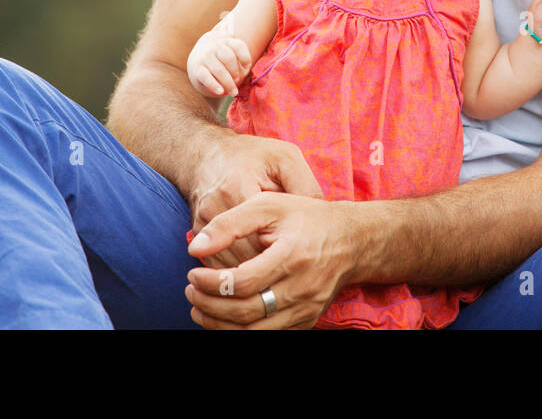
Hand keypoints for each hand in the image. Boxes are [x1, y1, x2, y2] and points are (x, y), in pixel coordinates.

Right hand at [186, 20, 251, 98]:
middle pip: (228, 58)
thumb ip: (240, 61)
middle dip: (235, 71)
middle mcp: (215, 47)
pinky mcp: (197, 69)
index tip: (247, 67)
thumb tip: (244, 70)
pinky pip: (206, 77)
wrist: (197, 62)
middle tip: (238, 80)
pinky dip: (214, 85)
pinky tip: (220, 92)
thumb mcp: (231, 56)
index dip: (245, 57)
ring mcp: (205, 57)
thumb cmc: (221, 61)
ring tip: (234, 92)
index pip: (238, 46)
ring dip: (228, 83)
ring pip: (219, 70)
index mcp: (227, 42)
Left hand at [186, 192, 353, 329]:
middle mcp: (301, 288)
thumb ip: (230, 223)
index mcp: (292, 256)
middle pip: (246, 312)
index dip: (210, 283)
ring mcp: (306, 309)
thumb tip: (195, 248)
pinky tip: (224, 317)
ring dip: (219, 324)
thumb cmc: (306, 218)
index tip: (193, 273)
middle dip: (209, 305)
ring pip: (254, 332)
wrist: (351, 240)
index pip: (243, 282)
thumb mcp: (268, 206)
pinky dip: (241, 331)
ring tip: (200, 307)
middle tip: (190, 291)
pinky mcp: (307, 321)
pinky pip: (269, 336)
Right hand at [188, 133, 324, 270]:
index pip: (259, 237)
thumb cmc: (252, 155)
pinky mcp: (197, 236)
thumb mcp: (285, 158)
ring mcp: (201, 225)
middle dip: (268, 269)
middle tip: (293, 271)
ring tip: (277, 275)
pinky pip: (216, 264)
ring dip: (250, 275)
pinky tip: (256, 270)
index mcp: (238, 189)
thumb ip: (304, 185)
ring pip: (226, 267)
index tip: (301, 256)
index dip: (281, 252)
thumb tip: (322, 218)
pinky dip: (234, 272)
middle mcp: (214, 211)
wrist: (207, 153)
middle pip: (242, 258)